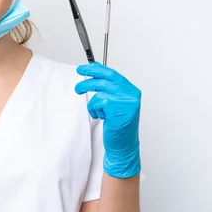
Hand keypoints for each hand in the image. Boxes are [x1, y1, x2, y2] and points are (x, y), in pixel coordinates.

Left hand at [75, 62, 140, 178]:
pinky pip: (98, 101)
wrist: (123, 146)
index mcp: (131, 91)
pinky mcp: (117, 108)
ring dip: (92, 100)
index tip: (88, 66)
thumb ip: (109, 90)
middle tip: (79, 71)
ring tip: (94, 110)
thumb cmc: (118, 126)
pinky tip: (101, 117)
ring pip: (99, 89)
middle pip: (106, 77)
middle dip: (90, 72)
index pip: (113, 74)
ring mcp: (125, 100)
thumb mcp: (116, 105)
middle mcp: (130, 94)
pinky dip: (95, 109)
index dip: (99, 69)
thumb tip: (95, 74)